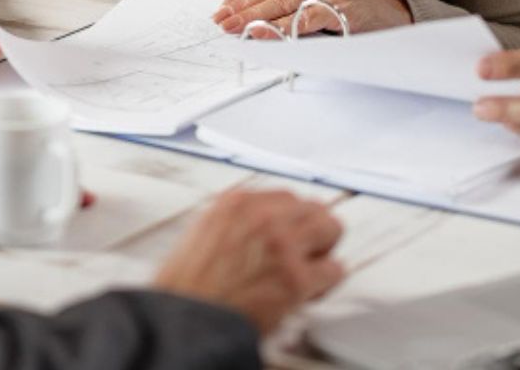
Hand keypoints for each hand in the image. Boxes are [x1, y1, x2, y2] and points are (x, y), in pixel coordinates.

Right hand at [152, 188, 344, 334]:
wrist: (185, 322)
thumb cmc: (189, 289)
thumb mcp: (203, 234)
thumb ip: (237, 222)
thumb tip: (265, 226)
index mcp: (236, 203)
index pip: (285, 197)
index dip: (291, 220)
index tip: (291, 234)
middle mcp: (262, 217)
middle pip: (313, 207)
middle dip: (312, 231)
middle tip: (305, 253)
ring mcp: (282, 246)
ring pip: (331, 228)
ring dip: (323, 250)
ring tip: (308, 270)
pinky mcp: (296, 279)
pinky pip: (335, 270)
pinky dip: (326, 283)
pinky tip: (308, 293)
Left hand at [214, 0, 411, 34]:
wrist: (391, 13)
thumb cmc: (348, 0)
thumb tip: (243, 6)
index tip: (226, 4)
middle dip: (243, 5)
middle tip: (222, 19)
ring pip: (282, 0)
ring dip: (253, 17)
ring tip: (233, 28)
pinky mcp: (339, 2)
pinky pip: (300, 18)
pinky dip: (276, 28)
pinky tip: (259, 34)